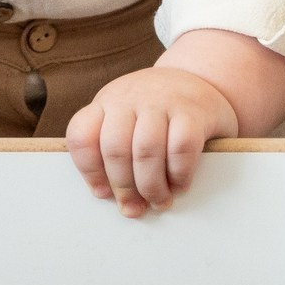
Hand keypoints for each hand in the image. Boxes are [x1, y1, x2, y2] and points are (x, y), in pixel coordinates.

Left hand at [69, 65, 237, 217]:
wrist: (201, 78)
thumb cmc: (158, 110)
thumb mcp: (126, 117)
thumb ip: (116, 151)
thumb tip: (122, 201)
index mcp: (106, 102)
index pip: (82, 136)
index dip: (89, 171)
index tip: (103, 193)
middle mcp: (130, 98)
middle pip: (115, 149)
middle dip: (124, 187)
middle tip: (135, 207)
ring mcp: (162, 101)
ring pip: (146, 151)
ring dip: (151, 186)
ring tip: (158, 201)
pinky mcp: (192, 111)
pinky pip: (180, 148)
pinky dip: (179, 174)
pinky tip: (179, 184)